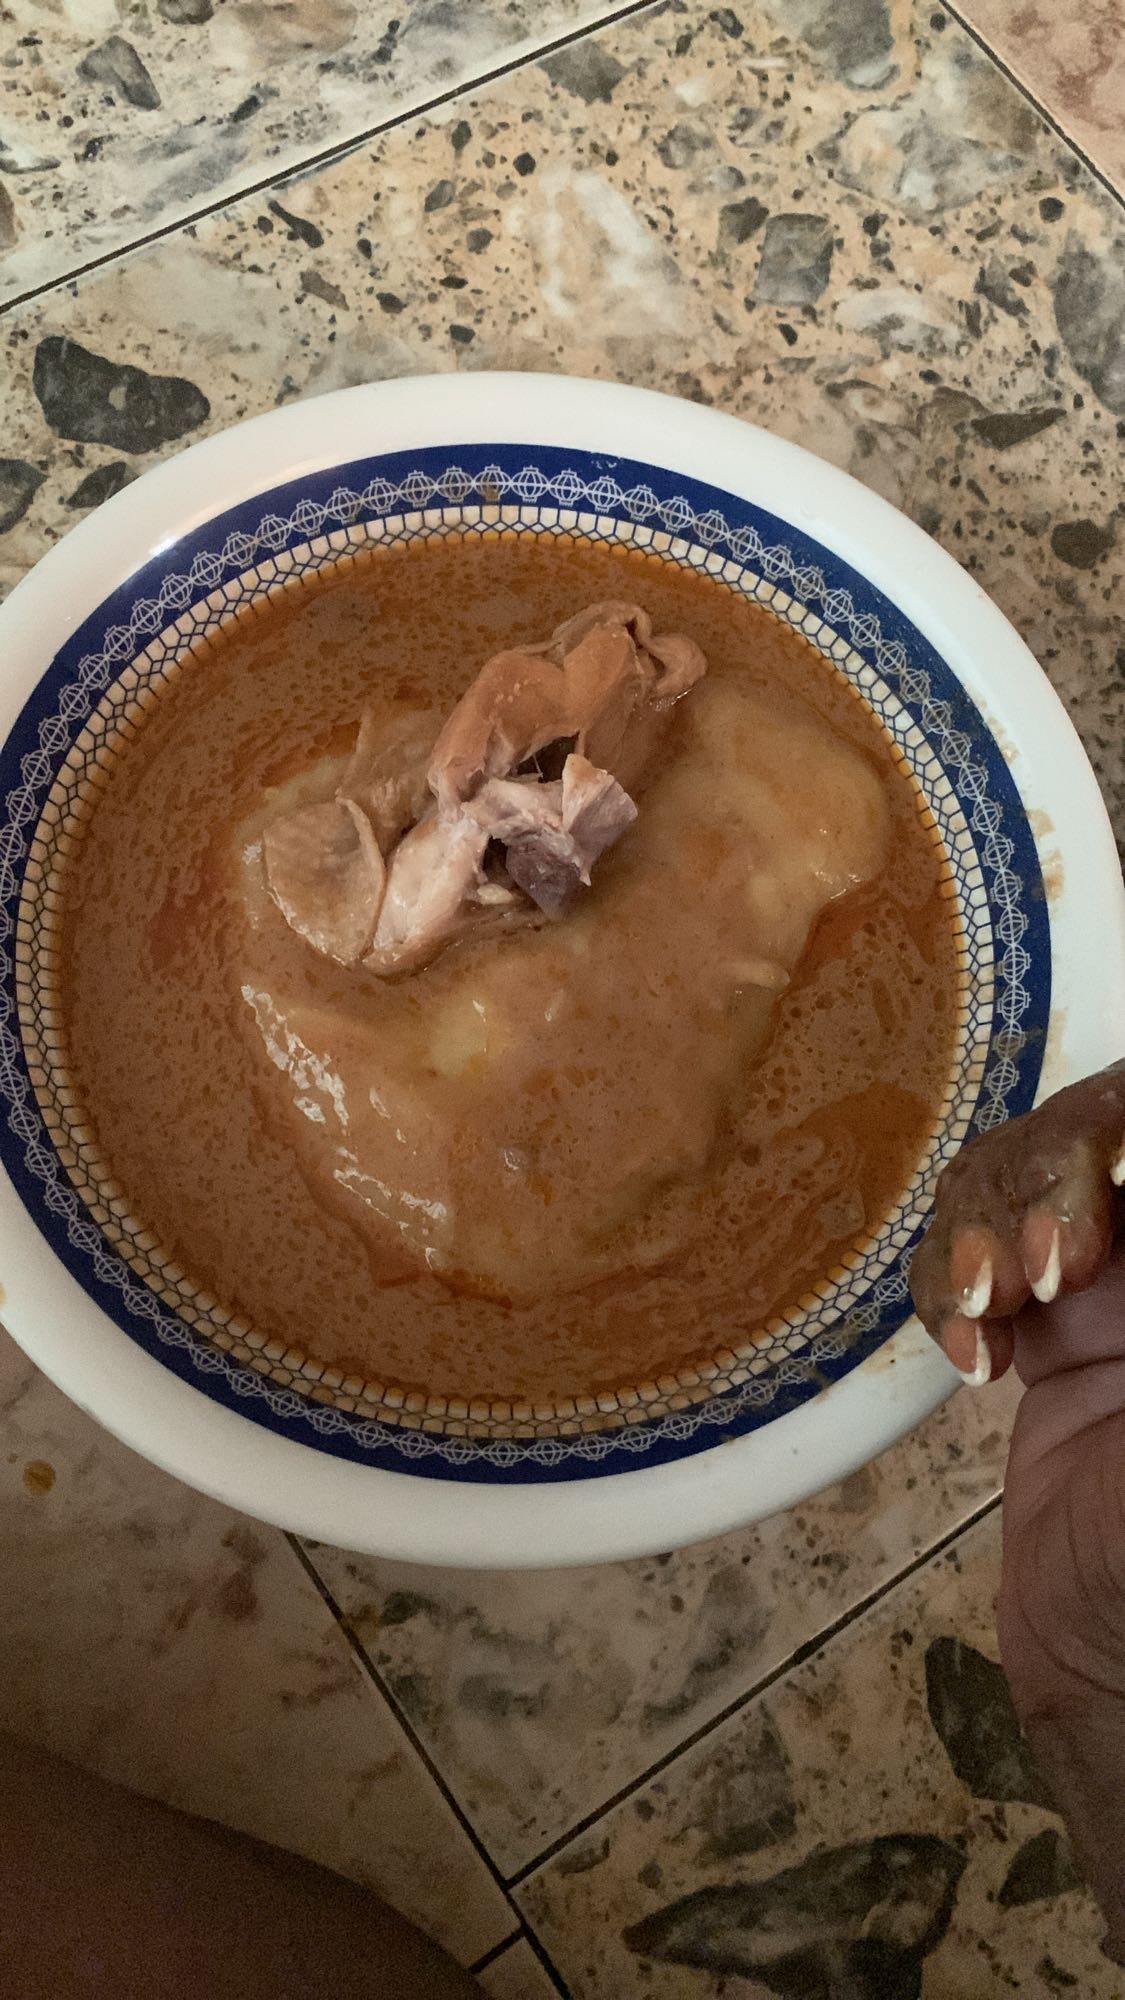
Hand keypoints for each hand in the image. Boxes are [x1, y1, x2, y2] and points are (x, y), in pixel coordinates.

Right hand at [910, 1061, 1124, 1959]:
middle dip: (1046, 1178)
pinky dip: (949, 1289)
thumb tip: (1115, 1143)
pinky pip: (974, 1262)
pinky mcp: (1053, 1343)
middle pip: (1092, 1130)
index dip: (1111, 1118)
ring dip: (981, 1231)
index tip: (1082, 1188)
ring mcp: (1118, 1296)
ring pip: (1020, 1183)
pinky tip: (966, 1356)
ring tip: (981, 1314)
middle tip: (1037, 1269)